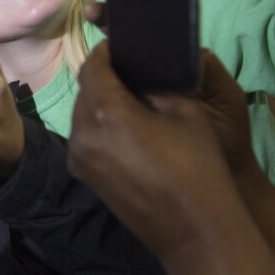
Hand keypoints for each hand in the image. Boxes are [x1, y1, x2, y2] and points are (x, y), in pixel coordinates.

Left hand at [68, 42, 239, 259]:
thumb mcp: (183, 111)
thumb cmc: (196, 165)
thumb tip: (136, 75)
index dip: (104, 53)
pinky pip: (84, 138)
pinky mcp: (82, 174)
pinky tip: (121, 129)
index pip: (93, 67)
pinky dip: (97, 127)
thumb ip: (153, 85)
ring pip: (81, 115)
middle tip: (125, 74)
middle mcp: (81, 133)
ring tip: (126, 102)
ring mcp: (78, 157)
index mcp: (105, 112)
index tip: (115, 47)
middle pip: (84, 92)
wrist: (191, 227)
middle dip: (101, 79)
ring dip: (98, 104)